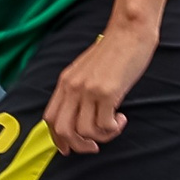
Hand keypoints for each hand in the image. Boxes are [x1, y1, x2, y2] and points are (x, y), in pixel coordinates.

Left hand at [44, 21, 156, 154]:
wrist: (129, 31)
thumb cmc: (114, 50)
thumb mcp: (87, 69)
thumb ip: (79, 88)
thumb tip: (80, 113)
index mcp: (65, 82)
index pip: (50, 118)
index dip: (57, 138)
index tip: (69, 148)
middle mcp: (72, 87)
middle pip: (62, 129)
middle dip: (77, 145)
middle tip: (94, 146)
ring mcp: (88, 90)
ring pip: (84, 131)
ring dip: (101, 137)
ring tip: (114, 126)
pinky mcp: (107, 92)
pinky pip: (104, 125)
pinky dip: (113, 128)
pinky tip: (122, 118)